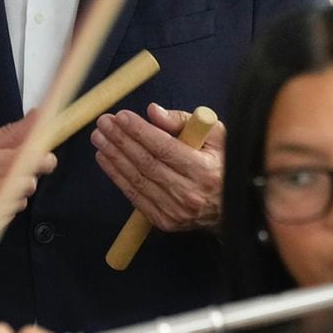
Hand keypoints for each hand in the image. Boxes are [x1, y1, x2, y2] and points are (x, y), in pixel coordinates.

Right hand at [0, 116, 55, 244]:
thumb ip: (8, 134)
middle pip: (30, 183)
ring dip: (11, 194)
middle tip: (7, 169)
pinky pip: (4, 219)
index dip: (43, 156)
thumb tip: (37, 121)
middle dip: (26, 175)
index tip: (44, 154)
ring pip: (19, 203)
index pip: (31, 160)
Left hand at [93, 103, 223, 230]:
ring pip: (136, 179)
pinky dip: (116, 176)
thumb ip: (183, 121)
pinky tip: (105, 158)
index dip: (139, 131)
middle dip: (120, 140)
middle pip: (146, 163)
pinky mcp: (164, 221)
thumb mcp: (215, 136)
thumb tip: (153, 112)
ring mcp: (175, 210)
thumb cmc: (223, 165)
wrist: (232, 208)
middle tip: (104, 122)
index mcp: (204, 170)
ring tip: (99, 137)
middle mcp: (189, 193)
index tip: (121, 116)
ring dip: (113, 156)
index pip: (164, 148)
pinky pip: (134, 195)